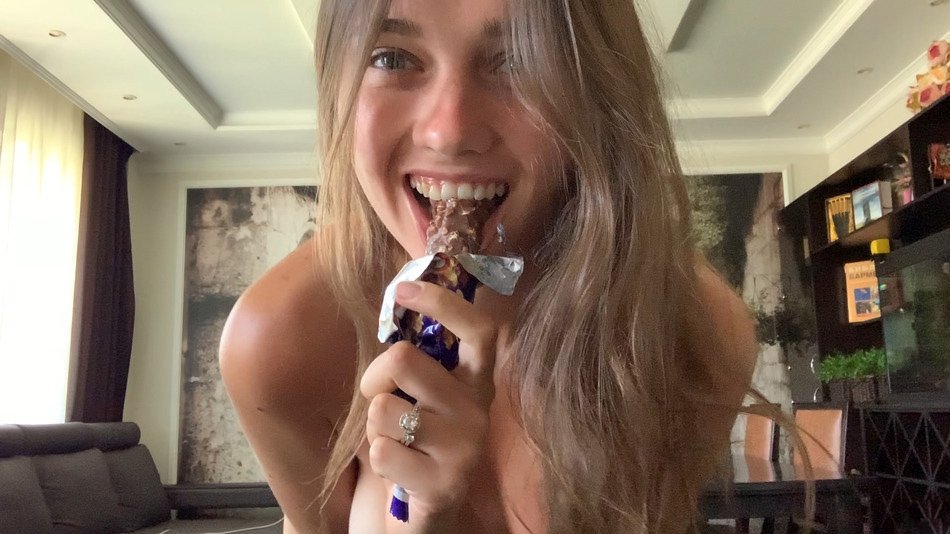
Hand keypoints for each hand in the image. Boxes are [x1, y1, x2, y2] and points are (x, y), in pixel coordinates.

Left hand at [361, 281, 497, 527]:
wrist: (422, 516)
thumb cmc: (414, 441)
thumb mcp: (418, 394)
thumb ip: (416, 356)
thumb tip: (400, 295)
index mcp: (476, 380)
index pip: (478, 329)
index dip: (443, 302)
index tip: (403, 290)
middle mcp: (478, 410)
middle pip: (404, 359)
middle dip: (374, 378)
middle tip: (381, 398)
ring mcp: (466, 448)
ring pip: (384, 408)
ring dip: (375, 427)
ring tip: (395, 441)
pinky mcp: (445, 485)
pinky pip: (382, 452)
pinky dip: (378, 459)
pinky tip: (399, 470)